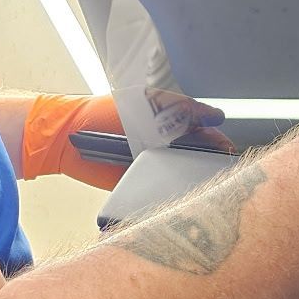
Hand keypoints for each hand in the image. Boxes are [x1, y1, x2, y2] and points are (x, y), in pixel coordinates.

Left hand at [22, 93, 229, 190]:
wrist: (68, 135)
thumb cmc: (106, 113)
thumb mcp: (149, 101)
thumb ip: (183, 107)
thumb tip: (218, 117)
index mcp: (168, 125)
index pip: (203, 136)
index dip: (218, 144)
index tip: (230, 152)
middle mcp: (163, 148)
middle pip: (197, 159)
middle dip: (212, 166)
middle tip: (223, 172)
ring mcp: (151, 168)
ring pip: (182, 178)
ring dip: (194, 182)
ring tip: (208, 186)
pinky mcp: (138, 186)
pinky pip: (160, 192)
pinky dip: (171, 194)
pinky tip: (182, 196)